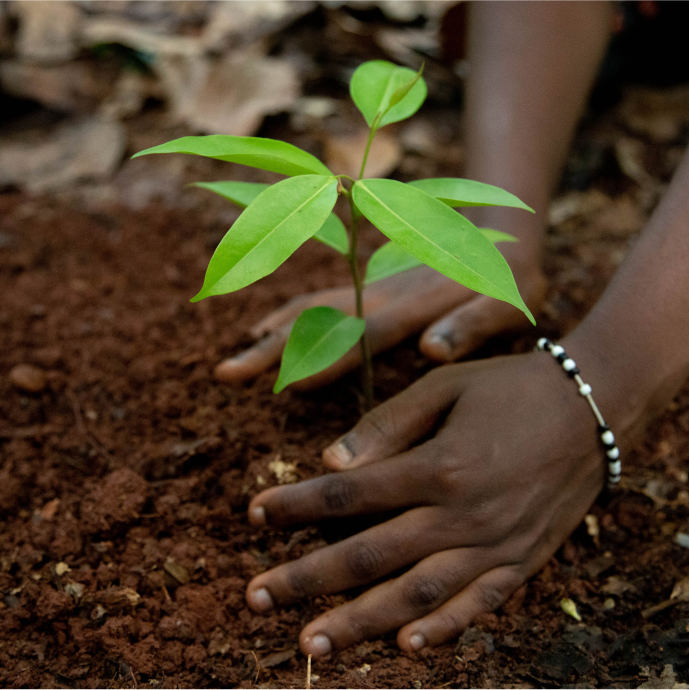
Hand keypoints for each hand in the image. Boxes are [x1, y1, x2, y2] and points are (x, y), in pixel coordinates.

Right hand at [215, 262, 545, 387]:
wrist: (505, 232)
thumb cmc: (511, 282)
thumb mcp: (506, 304)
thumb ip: (473, 325)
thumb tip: (431, 350)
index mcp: (413, 305)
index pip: (361, 336)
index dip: (322, 360)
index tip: (281, 384)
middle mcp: (381, 290)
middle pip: (318, 321)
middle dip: (271, 348)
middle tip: (225, 373)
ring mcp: (370, 282)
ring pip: (312, 306)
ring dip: (272, 329)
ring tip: (236, 352)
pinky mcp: (369, 279)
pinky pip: (322, 297)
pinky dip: (289, 312)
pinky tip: (268, 325)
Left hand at [245, 348, 623, 655]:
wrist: (592, 408)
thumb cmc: (509, 388)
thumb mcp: (444, 385)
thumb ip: (386, 424)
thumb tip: (331, 462)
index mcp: (438, 465)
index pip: (349, 494)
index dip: (296, 505)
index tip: (255, 513)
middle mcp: (462, 514)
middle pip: (370, 554)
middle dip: (307, 578)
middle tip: (256, 596)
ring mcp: (494, 545)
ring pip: (415, 594)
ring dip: (359, 621)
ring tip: (311, 642)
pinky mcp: (522, 561)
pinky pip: (479, 606)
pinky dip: (442, 630)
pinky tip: (405, 648)